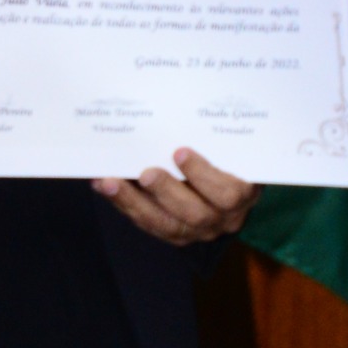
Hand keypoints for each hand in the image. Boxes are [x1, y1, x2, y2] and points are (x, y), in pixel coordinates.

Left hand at [94, 148, 257, 247]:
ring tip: (109, 183)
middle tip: (144, 173)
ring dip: (134, 202)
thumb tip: (175, 112)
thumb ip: (214, 138)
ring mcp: (198, 231)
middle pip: (195, 214)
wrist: (233, 182)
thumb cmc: (230, 157)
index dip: (202, 175)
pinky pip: (149, 224)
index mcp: (242, 195)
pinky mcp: (176, 235)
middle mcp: (224, 219)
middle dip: (165, 192)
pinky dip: (126, 205)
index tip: (179, 152)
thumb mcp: (232, 148)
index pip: (226, 194)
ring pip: (166, 225)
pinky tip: (105, 187)